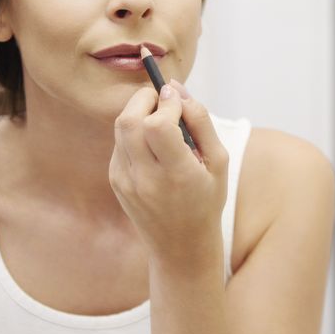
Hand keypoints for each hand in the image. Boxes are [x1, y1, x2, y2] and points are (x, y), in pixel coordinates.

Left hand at [109, 80, 229, 271]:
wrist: (180, 245)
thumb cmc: (206, 199)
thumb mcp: (218, 161)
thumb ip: (200, 120)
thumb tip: (176, 88)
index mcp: (177, 174)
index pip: (157, 125)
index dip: (166, 102)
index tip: (177, 98)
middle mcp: (146, 179)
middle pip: (129, 120)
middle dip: (146, 99)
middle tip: (164, 101)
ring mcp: (126, 181)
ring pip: (121, 128)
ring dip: (139, 112)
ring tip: (161, 121)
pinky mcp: (116, 181)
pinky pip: (119, 142)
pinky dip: (134, 132)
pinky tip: (153, 144)